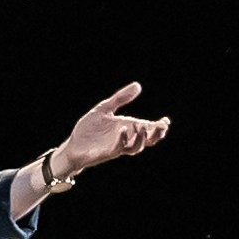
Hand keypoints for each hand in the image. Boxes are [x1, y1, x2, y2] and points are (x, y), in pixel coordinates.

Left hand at [51, 83, 171, 180]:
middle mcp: (125, 138)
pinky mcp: (107, 152)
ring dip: (141, 138)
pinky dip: (123, 139)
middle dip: (156, 135)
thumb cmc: (89, 129)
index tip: (165, 121)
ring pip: (136, 147)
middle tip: (162, 127)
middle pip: (148, 141)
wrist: (73, 145)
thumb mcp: (104, 109)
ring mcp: (117, 146)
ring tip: (142, 127)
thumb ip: (120, 98)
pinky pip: (118, 148)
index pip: (148, 129)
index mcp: (127, 128)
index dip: (159, 127)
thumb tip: (138, 86)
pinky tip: (123, 129)